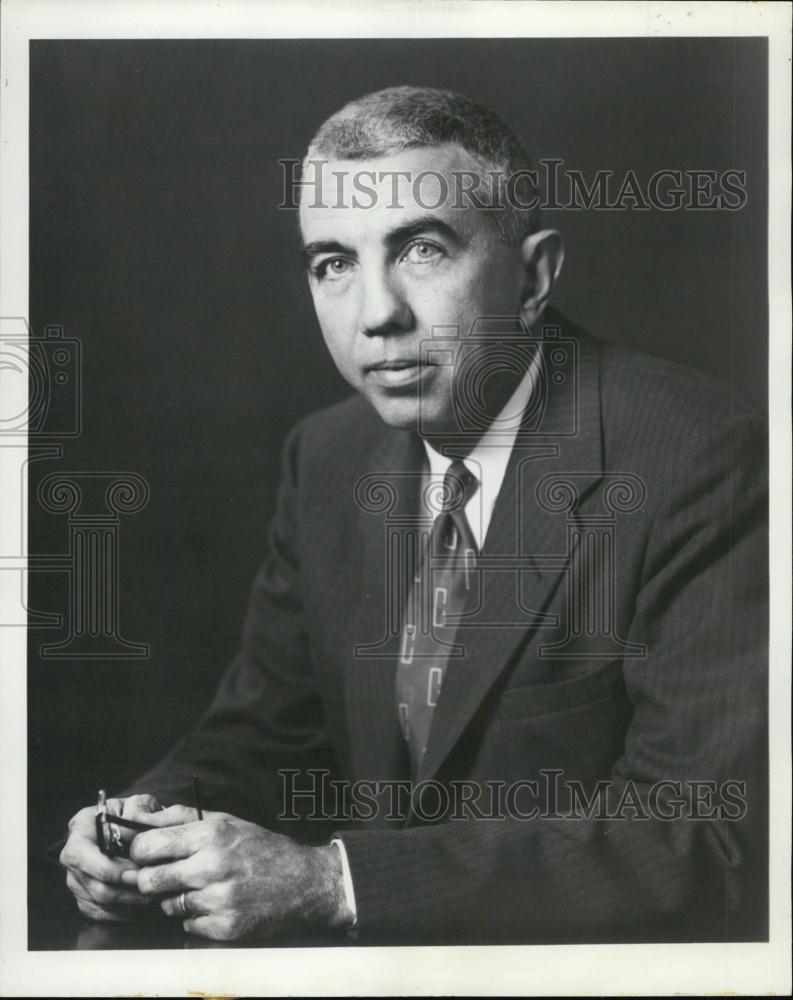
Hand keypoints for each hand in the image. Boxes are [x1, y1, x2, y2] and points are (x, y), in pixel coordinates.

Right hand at [59, 793, 161, 922]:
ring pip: (99, 901)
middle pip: (93, 884)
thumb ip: (139, 812)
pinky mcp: (84, 896)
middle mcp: (72, 855)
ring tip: (152, 896)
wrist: (135, 828)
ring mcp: (76, 878)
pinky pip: (100, 913)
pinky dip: (122, 912)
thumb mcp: (140, 804)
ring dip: (128, 902)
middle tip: (150, 887)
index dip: (109, 867)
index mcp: (80, 827)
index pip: (81, 854)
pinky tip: (141, 904)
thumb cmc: (136, 814)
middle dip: (124, 889)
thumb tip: (135, 832)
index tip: (137, 870)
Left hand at [122, 805, 350, 940]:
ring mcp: (219, 899)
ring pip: (167, 906)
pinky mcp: (225, 927)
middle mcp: (212, 865)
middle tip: (168, 878)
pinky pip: (188, 927)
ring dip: (178, 901)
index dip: (140, 852)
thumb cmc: (261, 848)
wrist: (305, 883)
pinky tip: (218, 906)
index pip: (147, 846)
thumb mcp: (226, 821)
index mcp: (211, 833)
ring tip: (203, 890)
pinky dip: (197, 920)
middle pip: (149, 881)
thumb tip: (139, 818)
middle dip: (152, 881)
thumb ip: (181, 818)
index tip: (148, 856)